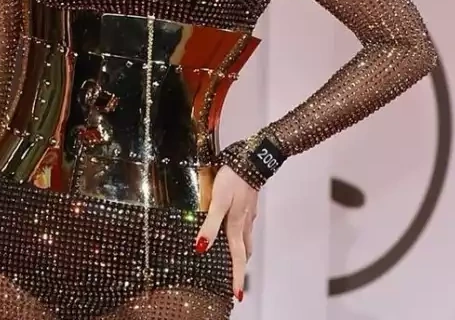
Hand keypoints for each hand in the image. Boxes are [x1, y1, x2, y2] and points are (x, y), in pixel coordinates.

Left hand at [194, 165, 258, 302]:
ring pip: (246, 238)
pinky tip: (235, 229)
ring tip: (235, 260)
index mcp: (237, 225)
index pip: (237, 257)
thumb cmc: (233, 179)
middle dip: (239, 267)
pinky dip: (241, 235)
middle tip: (235, 280)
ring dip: (242, 252)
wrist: (253, 159)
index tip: (237, 294)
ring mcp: (248, 213)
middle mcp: (245, 223)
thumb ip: (210, 225)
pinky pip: (245, 226)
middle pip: (244, 251)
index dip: (236, 276)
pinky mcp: (248, 203)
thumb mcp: (218, 202)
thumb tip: (201, 247)